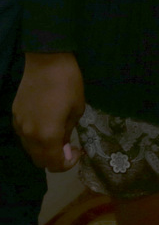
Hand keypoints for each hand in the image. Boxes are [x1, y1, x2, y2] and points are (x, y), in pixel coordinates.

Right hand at [13, 52, 84, 170]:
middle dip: (55, 159)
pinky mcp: (15, 115)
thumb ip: (68, 132)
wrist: (46, 61)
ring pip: (30, 149)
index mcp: (47, 135)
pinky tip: (47, 125)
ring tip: (60, 136)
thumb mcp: (77, 109)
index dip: (67, 164)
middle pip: (39, 160)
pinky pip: (25, 135)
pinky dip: (35, 138)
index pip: (53, 164)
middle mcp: (28, 135)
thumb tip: (64, 145)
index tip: (78, 153)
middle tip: (70, 148)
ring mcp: (19, 125)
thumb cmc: (68, 83)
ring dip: (44, 149)